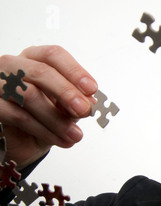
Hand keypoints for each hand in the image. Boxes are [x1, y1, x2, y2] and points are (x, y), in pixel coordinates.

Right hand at [0, 45, 97, 169]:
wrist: (21, 140)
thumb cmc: (43, 115)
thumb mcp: (64, 107)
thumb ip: (76, 100)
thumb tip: (90, 102)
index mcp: (34, 59)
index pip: (54, 56)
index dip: (75, 71)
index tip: (91, 89)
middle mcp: (14, 66)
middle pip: (42, 72)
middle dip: (67, 92)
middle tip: (84, 110)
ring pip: (29, 95)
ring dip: (58, 119)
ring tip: (75, 135)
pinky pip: (19, 116)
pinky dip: (45, 131)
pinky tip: (61, 140)